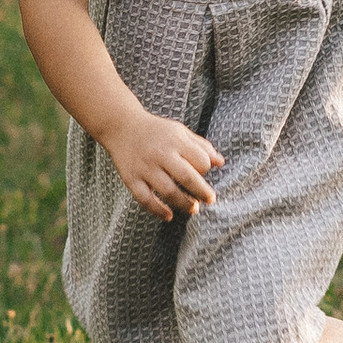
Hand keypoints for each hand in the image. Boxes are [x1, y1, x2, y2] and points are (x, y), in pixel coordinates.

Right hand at [102, 103, 221, 220]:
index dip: (205, 169)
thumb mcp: (180, 131)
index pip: (199, 160)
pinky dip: (157, 210)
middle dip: (202, 191)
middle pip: (186, 177)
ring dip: (183, 203)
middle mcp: (160, 154)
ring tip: (194, 209)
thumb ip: (201, 146)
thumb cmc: (156, 131)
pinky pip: (145, 199)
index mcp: (175, 141)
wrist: (121, 126)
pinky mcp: (131, 179)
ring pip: (167, 191)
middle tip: (210, 200)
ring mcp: (145, 168)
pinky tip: (169, 216)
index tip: (205, 174)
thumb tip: (221, 163)